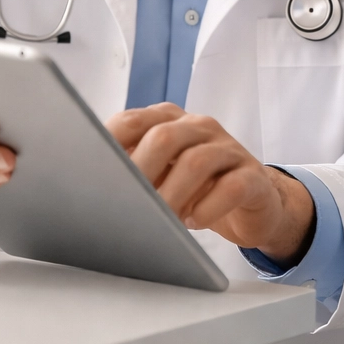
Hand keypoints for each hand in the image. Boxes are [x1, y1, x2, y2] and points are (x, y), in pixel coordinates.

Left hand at [107, 103, 314, 262]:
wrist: (254, 202)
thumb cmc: (195, 188)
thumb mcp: (160, 174)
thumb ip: (132, 169)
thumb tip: (89, 186)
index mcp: (169, 120)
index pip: (132, 120)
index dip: (109, 145)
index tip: (91, 173)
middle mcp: (199, 127)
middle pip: (164, 137)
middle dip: (140, 174)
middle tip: (126, 206)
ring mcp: (229, 149)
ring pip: (197, 162)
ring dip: (172, 196)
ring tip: (162, 222)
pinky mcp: (253, 176)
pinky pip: (232, 187)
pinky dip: (209, 207)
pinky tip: (196, 221)